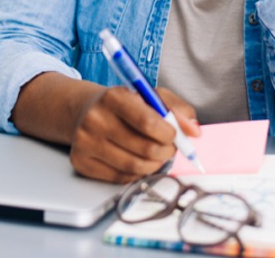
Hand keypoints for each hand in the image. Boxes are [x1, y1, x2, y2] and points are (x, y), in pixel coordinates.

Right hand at [68, 85, 199, 182]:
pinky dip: (136, 173)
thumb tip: (194, 131)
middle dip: (166, 152)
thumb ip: (177, 109)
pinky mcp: (81, 162)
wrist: (86, 111)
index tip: (174, 135)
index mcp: (113, 97)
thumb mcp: (151, 95)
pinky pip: (120, 178)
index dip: (169, 134)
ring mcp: (85, 142)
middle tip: (169, 148)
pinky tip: (137, 160)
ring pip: (134, 166)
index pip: (148, 122)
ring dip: (154, 164)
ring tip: (156, 155)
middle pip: (144, 148)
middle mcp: (95, 119)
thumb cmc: (124, 104)